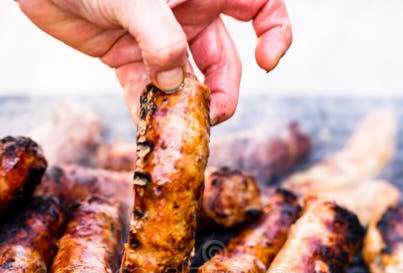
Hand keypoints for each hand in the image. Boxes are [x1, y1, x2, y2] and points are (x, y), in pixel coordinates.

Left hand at [17, 0, 291, 123]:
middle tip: (214, 114)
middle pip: (224, 56)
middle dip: (224, 88)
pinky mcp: (128, 56)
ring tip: (180, 129)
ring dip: (186, 106)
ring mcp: (159, 36)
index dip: (274, 31)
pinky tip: (148, 128)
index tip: (266, 62)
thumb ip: (160, 38)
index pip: (260, 4)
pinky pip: (147, 89)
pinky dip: (149, 109)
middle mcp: (188, 10)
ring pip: (186, 79)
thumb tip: (176, 85)